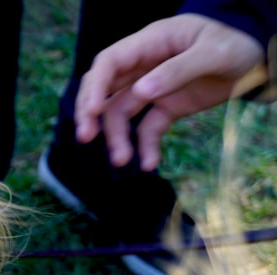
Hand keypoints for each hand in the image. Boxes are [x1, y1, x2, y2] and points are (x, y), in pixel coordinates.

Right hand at [75, 14, 265, 170]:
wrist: (257, 57)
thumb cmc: (236, 43)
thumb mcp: (214, 52)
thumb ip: (178, 70)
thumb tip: (142, 91)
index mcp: (150, 43)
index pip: (109, 63)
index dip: (95, 86)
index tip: (91, 112)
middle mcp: (143, 66)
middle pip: (104, 90)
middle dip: (91, 114)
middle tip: (86, 137)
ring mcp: (153, 88)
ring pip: (121, 113)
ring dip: (116, 138)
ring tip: (122, 161)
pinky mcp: (166, 107)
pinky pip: (148, 129)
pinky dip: (146, 147)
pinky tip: (149, 163)